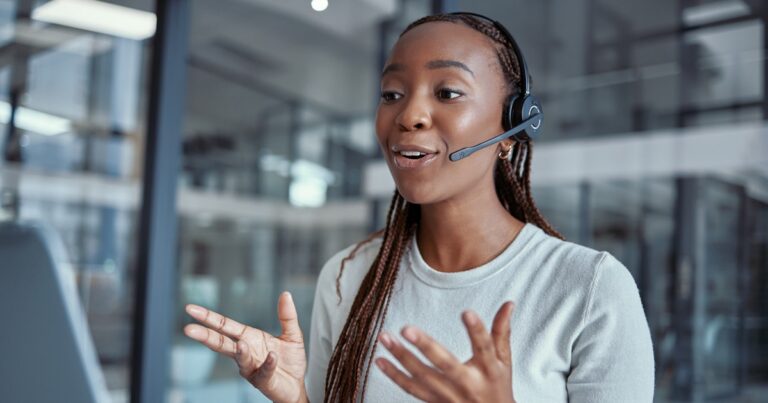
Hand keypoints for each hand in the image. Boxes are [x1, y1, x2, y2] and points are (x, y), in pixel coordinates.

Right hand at [184, 291, 307, 402]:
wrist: (297, 385)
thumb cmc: (289, 360)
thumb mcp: (292, 334)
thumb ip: (287, 315)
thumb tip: (285, 294)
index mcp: (248, 337)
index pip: (225, 325)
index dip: (208, 317)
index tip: (190, 309)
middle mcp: (245, 352)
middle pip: (221, 342)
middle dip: (205, 336)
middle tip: (188, 330)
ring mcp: (252, 368)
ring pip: (240, 359)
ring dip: (240, 352)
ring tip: (241, 344)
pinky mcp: (263, 381)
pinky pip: (264, 371)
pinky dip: (268, 364)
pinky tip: (272, 356)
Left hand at [375, 301, 515, 402]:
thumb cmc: (497, 386)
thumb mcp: (504, 362)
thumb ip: (501, 332)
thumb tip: (508, 304)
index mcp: (489, 370)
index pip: (484, 348)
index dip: (476, 331)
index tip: (467, 312)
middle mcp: (467, 384)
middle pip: (445, 364)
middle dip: (426, 347)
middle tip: (407, 329)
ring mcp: (448, 396)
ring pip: (421, 376)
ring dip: (401, 357)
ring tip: (384, 337)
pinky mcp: (434, 402)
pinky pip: (411, 389)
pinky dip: (394, 375)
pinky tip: (380, 360)